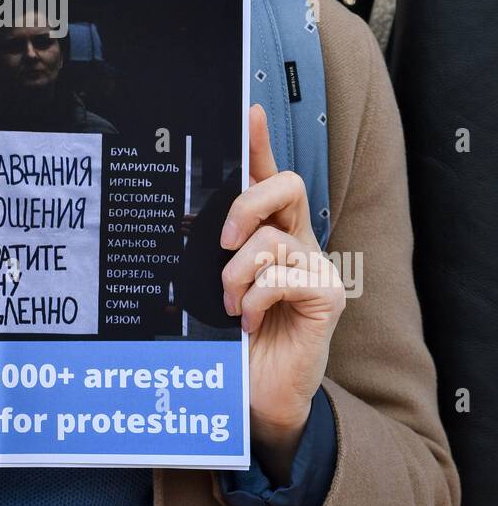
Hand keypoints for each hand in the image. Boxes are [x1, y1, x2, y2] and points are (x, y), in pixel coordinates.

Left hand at [220, 104, 345, 477]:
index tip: (248, 110)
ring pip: (272, 239)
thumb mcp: (211, 287)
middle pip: (287, 185)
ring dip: (236, 273)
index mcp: (269, 232)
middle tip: (220, 241)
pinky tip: (246, 322)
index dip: (261, 142)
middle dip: (246, 203)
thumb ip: (209, 253)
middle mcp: (296, 241)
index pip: (269, 176)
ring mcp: (315, 267)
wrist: (252, 395)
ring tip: (226, 304)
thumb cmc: (230, 340)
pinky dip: (257, 298)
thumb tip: (179, 220)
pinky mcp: (327, 296)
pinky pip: (286, 276)